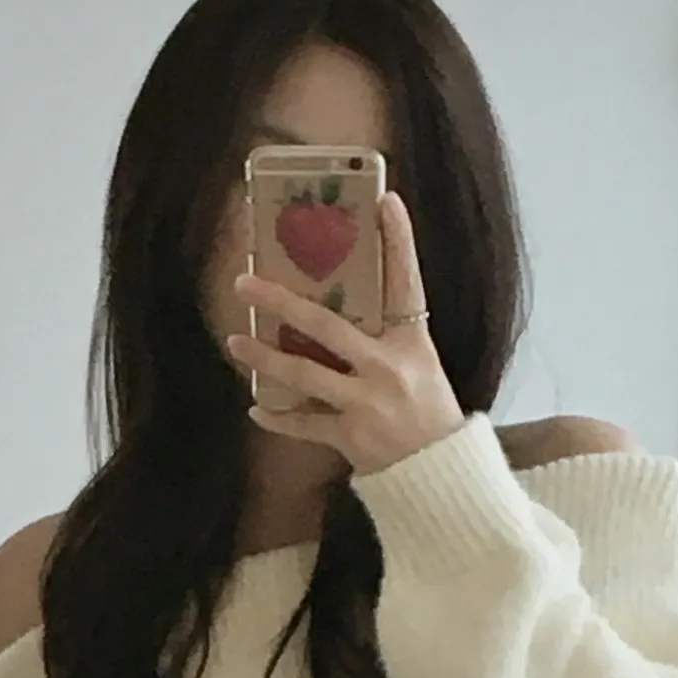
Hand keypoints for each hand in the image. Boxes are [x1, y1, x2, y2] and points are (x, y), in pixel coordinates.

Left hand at [225, 191, 466, 476]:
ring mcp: (367, 403)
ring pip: (305, 373)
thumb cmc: (431, 417)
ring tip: (235, 342)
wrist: (442, 476)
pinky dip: (278, 418)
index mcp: (413, 345)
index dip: (399, 242)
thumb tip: (342, 310)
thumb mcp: (422, 367)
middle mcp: (389, 368)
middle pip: (328, 326)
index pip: (407, 283)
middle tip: (246, 283)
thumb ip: (388, 339)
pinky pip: (304, 424)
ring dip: (266, 357)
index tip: (386, 201)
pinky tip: (256, 408)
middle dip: (282, 302)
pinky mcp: (351, 437)